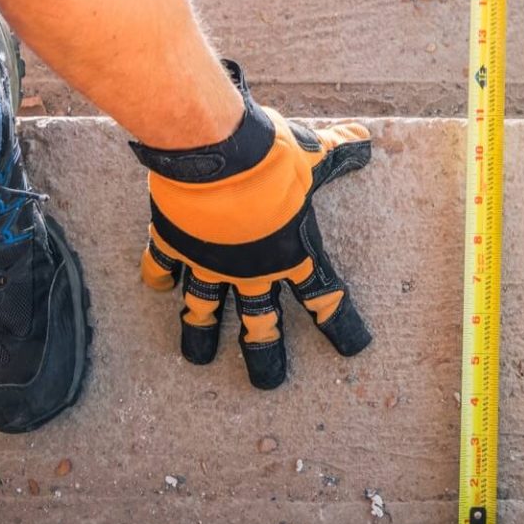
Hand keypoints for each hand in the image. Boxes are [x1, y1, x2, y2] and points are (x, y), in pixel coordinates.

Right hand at [131, 61, 372, 388]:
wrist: (216, 152)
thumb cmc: (272, 157)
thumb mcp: (314, 155)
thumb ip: (339, 153)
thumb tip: (366, 138)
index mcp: (291, 254)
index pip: (324, 296)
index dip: (340, 324)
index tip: (353, 348)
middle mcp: (250, 270)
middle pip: (260, 323)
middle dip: (264, 354)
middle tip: (266, 385)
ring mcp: (208, 262)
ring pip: (204, 309)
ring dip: (201, 333)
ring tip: (197, 360)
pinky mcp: (175, 243)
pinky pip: (163, 267)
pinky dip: (158, 277)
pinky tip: (156, 289)